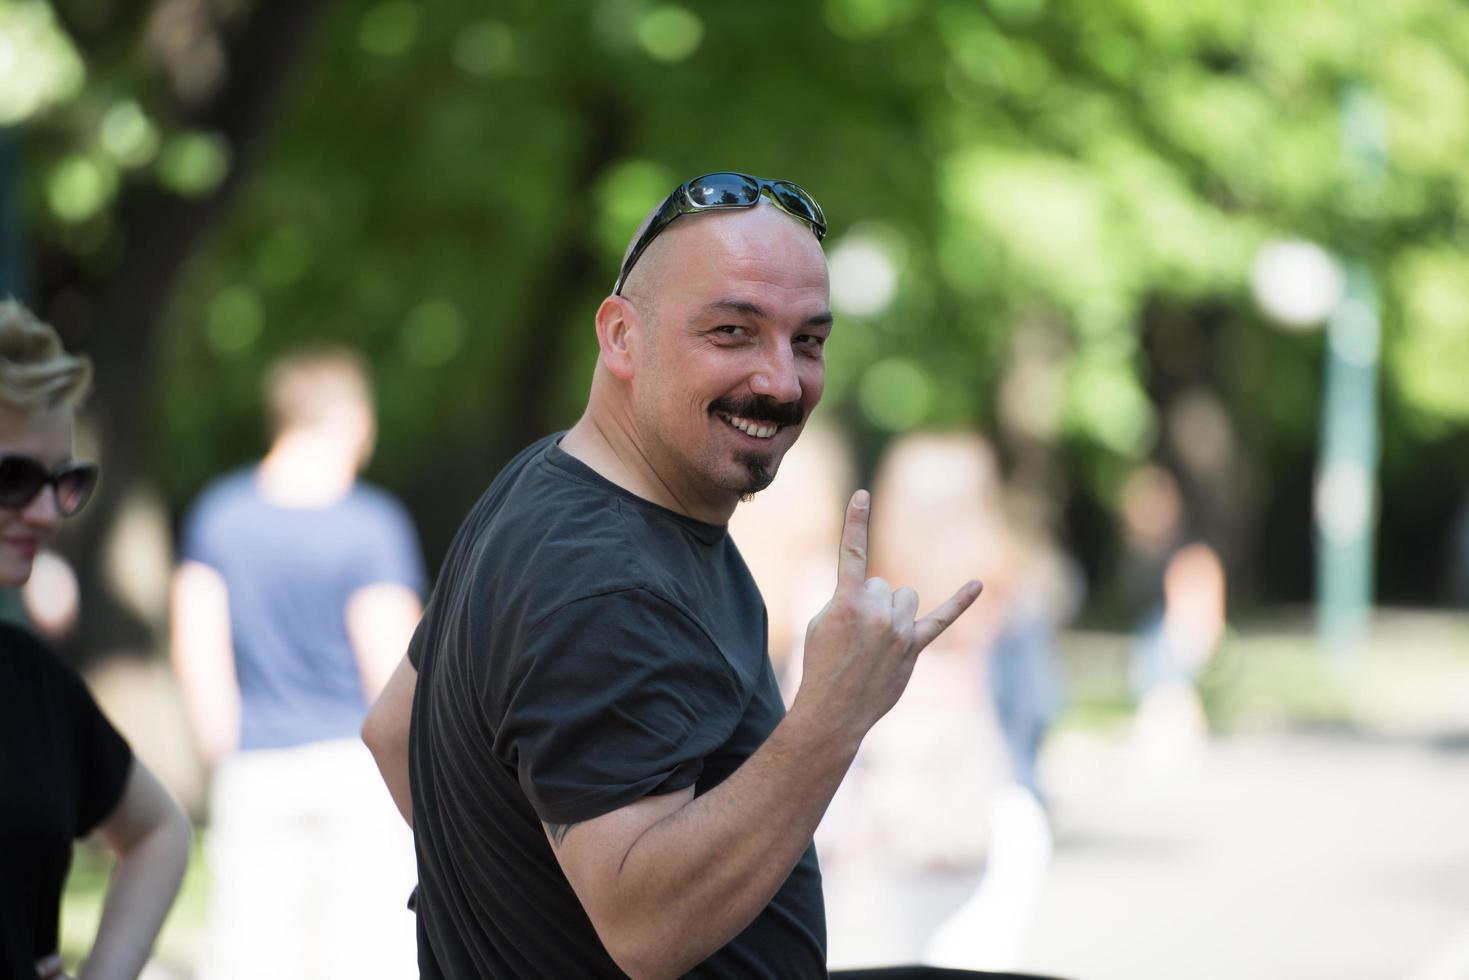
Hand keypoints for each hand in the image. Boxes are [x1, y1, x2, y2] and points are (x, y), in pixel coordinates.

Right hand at [793, 489, 981, 740]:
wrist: (834, 711)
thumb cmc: (821, 664)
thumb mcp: (820, 623)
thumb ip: (846, 598)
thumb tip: (876, 596)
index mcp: (846, 602)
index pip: (851, 553)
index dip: (855, 521)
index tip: (862, 495)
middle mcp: (877, 613)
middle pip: (883, 584)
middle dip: (869, 604)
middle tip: (854, 636)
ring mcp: (899, 631)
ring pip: (905, 598)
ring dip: (893, 612)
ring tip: (876, 639)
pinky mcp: (915, 647)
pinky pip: (942, 618)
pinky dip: (961, 601)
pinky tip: (977, 584)